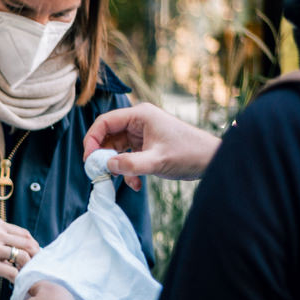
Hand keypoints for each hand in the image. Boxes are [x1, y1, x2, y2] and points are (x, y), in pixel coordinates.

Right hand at [0, 218, 38, 282]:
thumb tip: (10, 250)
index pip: (24, 233)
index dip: (32, 245)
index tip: (33, 254)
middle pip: (28, 244)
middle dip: (35, 257)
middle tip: (34, 267)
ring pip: (23, 257)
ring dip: (27, 268)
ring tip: (24, 275)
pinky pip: (11, 272)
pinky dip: (17, 278)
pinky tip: (14, 282)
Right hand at [85, 103, 220, 190]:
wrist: (211, 160)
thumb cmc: (189, 154)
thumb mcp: (157, 161)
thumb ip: (130, 164)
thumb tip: (106, 166)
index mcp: (140, 115)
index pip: (105, 122)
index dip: (92, 139)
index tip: (88, 159)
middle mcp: (139, 121)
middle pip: (108, 136)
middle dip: (103, 156)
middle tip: (99, 173)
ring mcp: (142, 134)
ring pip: (117, 149)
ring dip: (117, 166)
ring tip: (122, 181)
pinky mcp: (146, 146)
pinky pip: (128, 157)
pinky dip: (128, 171)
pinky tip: (136, 184)